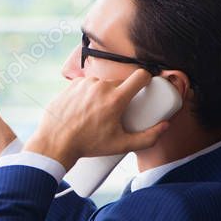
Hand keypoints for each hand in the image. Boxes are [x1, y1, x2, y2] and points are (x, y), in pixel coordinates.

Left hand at [24, 69, 169, 170]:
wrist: (56, 142)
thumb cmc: (88, 145)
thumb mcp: (121, 145)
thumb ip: (148, 138)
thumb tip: (165, 126)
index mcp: (115, 99)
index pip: (140, 75)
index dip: (147, 78)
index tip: (146, 85)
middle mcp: (101, 86)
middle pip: (121, 83)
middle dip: (123, 94)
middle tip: (118, 110)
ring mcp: (85, 83)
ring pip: (103, 84)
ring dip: (105, 93)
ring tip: (99, 112)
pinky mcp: (73, 84)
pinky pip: (88, 84)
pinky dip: (90, 93)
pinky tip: (86, 106)